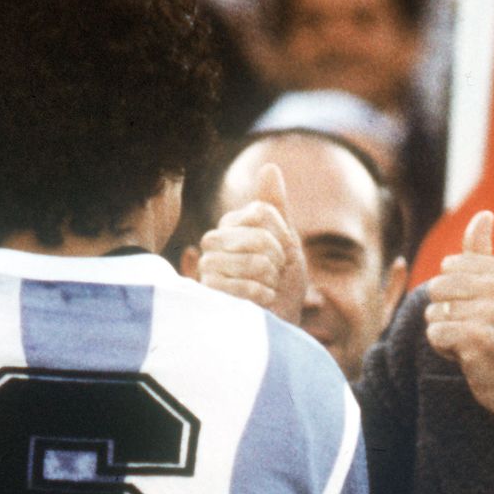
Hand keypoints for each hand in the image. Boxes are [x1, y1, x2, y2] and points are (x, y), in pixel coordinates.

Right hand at [196, 163, 306, 323]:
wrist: (279, 326)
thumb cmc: (281, 286)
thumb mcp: (287, 243)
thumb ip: (274, 207)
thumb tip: (269, 167)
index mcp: (232, 225)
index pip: (262, 213)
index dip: (281, 236)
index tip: (281, 255)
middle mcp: (214, 242)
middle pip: (258, 236)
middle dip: (277, 260)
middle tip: (273, 276)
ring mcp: (208, 267)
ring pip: (252, 260)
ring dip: (270, 280)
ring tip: (265, 291)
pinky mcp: (207, 294)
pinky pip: (241, 285)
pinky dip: (260, 296)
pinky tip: (257, 305)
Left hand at [424, 211, 493, 431]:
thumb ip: (484, 253)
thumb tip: (483, 214)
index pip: (448, 267)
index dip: (455, 293)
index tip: (481, 310)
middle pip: (437, 287)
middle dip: (446, 312)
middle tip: (475, 329)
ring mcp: (491, 313)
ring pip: (433, 312)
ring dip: (445, 332)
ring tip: (472, 343)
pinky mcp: (477, 338)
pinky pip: (434, 333)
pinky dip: (443, 349)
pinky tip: (468, 357)